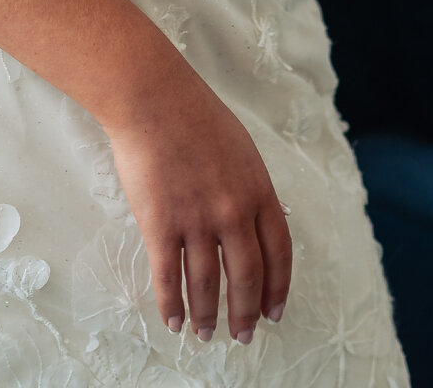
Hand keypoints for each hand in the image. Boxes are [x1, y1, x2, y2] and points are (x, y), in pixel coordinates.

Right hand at [104, 70, 292, 343]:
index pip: (279, 253)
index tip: (274, 312)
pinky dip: (171, 304)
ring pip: (207, 284)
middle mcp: (233, 211)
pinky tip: (173, 321)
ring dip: (207, 315)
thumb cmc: (194, 114)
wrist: (154, 98)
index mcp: (258, 190)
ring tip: (205, 334)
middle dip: (246, 313)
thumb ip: (249, 187)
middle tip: (242, 335)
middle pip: (247, 277)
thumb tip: (252, 222)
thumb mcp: (241, 148)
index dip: (278, 288)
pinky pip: (168, 277)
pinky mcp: (161, 224)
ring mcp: (197, 220)